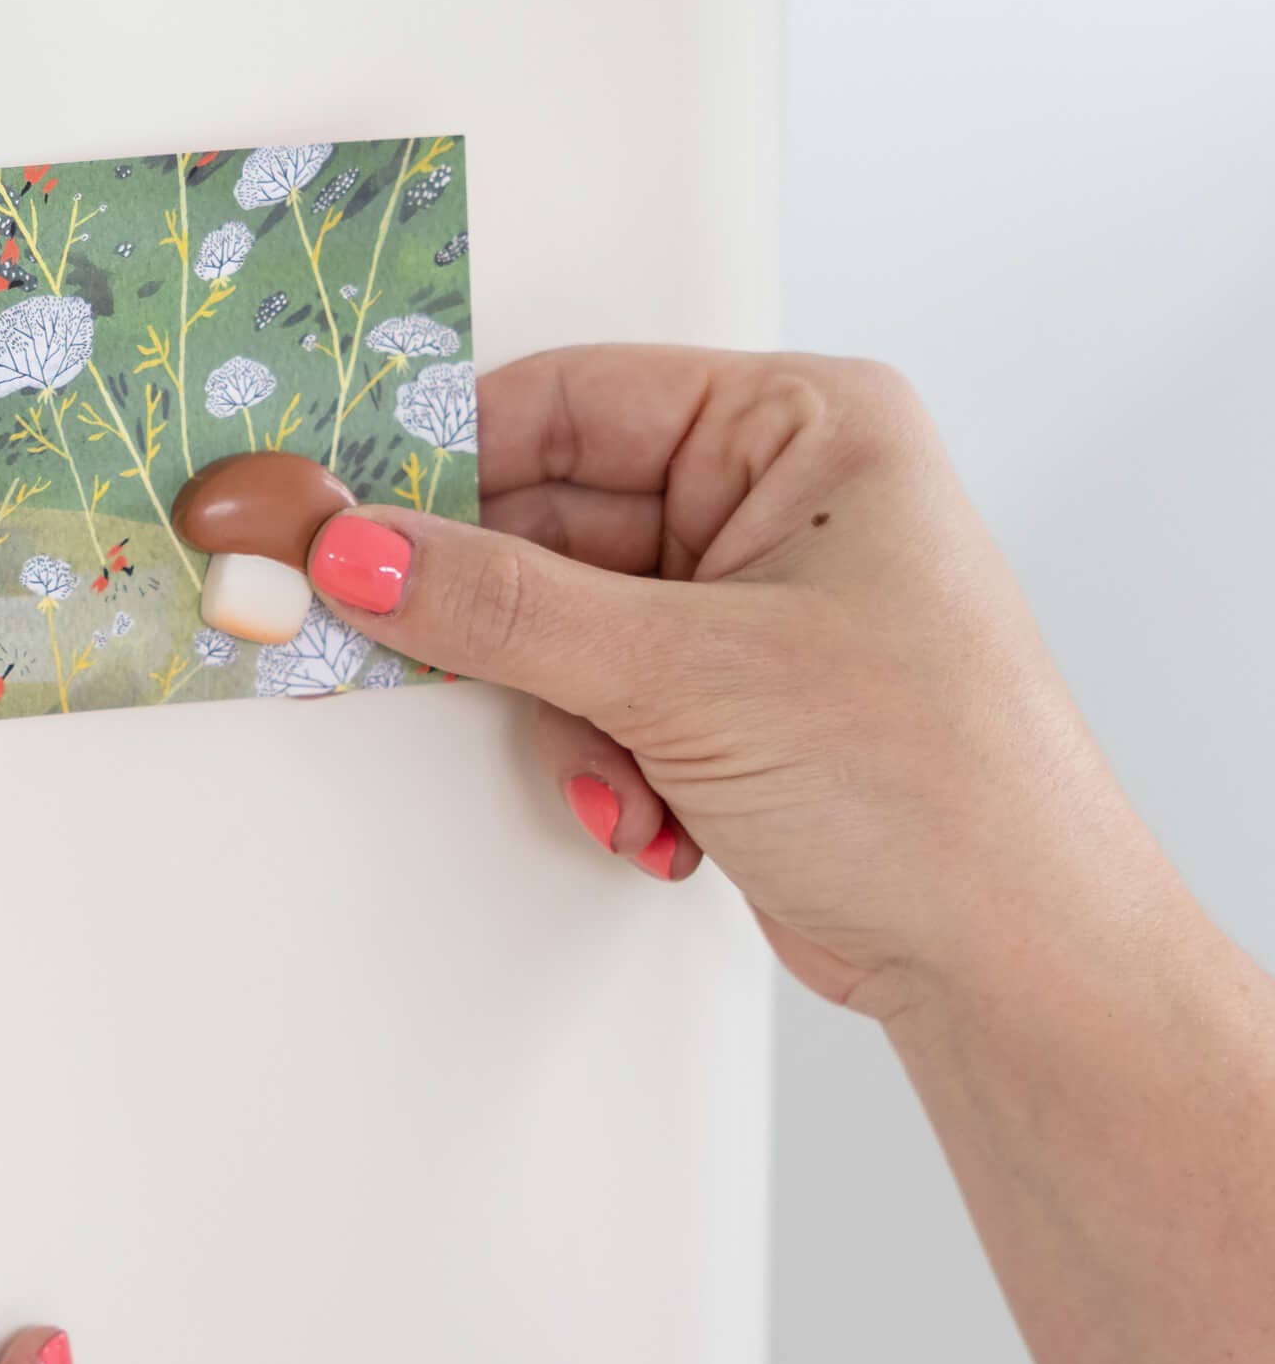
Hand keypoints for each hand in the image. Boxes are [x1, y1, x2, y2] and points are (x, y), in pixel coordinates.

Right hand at [298, 347, 1174, 1031]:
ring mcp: (749, 603)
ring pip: (558, 621)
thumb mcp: (689, 674)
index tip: (345, 510)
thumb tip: (359, 553)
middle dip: (508, 623)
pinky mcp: (726, 697)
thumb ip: (502, 607)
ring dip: (564, 716)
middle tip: (409, 650)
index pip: (574, 399)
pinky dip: (598, 759)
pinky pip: (592, 694)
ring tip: (623, 777)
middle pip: (552, 518)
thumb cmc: (937, 786)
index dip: (449, 457)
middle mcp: (778, 498)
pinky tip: (653, 814)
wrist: (1018, 964)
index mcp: (806, 426)